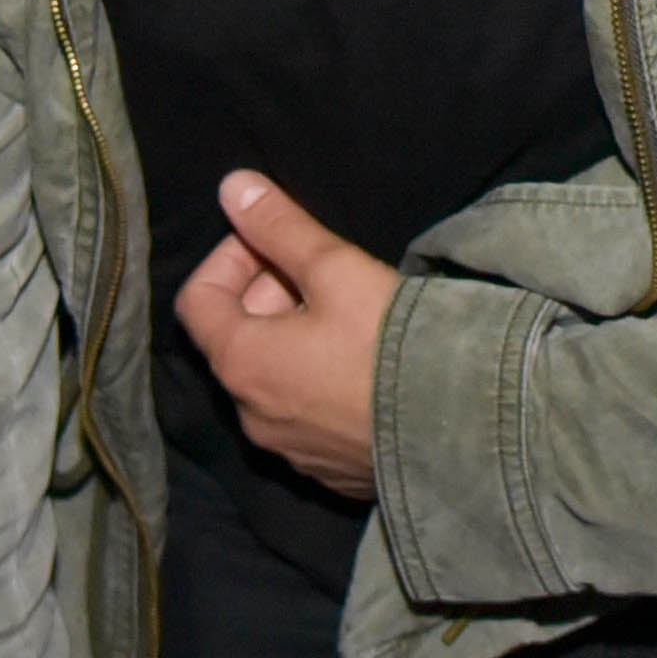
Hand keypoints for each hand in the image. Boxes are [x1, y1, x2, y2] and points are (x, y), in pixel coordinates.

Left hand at [177, 170, 393, 493]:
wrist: (459, 430)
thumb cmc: (390, 343)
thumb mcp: (336, 270)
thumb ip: (280, 226)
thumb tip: (231, 186)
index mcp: (240, 362)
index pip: (197, 299)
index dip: (231, 258)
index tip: (278, 246)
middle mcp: (250, 415)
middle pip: (236, 339)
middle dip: (271, 296)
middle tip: (325, 277)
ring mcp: (288, 449)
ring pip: (273, 380)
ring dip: (296, 342)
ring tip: (352, 321)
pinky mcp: (326, 471)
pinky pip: (306, 417)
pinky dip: (320, 385)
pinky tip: (367, 370)